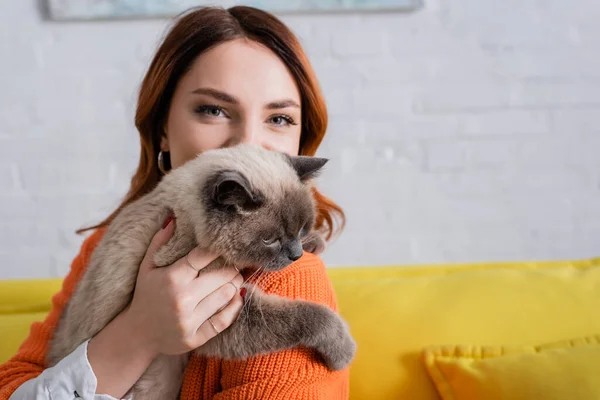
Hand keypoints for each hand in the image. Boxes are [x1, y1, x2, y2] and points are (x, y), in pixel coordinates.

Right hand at [123, 215, 243, 356]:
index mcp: (172, 277)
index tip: (225, 246)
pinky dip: (235, 306)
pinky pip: (225, 320)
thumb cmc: (145, 294)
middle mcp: (182, 299)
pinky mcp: (195, 338)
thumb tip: (173, 216)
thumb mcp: (147, 267)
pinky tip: (236, 297)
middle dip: (232, 267)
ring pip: (227, 294)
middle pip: (222, 275)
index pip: (204, 255)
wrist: (137, 334)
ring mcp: (189, 320)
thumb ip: (160, 242)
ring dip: (234, 284)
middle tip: (235, 263)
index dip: (218, 249)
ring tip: (234, 278)